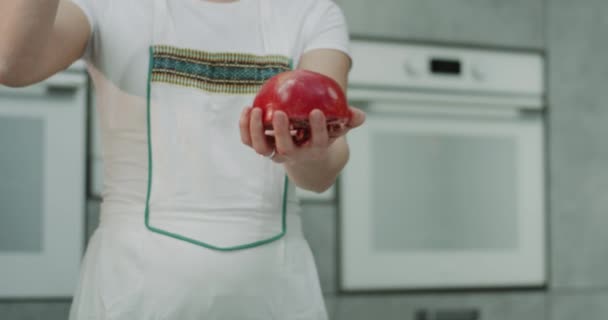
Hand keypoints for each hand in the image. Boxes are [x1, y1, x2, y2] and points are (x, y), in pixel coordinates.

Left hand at [239, 106, 365, 163]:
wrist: (305, 159)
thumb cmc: (321, 137)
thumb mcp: (336, 130)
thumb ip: (347, 121)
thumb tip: (360, 115)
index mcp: (314, 150)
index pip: (317, 141)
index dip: (318, 128)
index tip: (317, 112)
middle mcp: (293, 155)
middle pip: (285, 149)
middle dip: (282, 132)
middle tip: (280, 113)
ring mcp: (275, 153)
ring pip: (262, 148)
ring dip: (256, 131)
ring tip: (256, 110)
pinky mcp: (262, 148)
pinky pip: (249, 141)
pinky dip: (245, 128)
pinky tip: (248, 108)